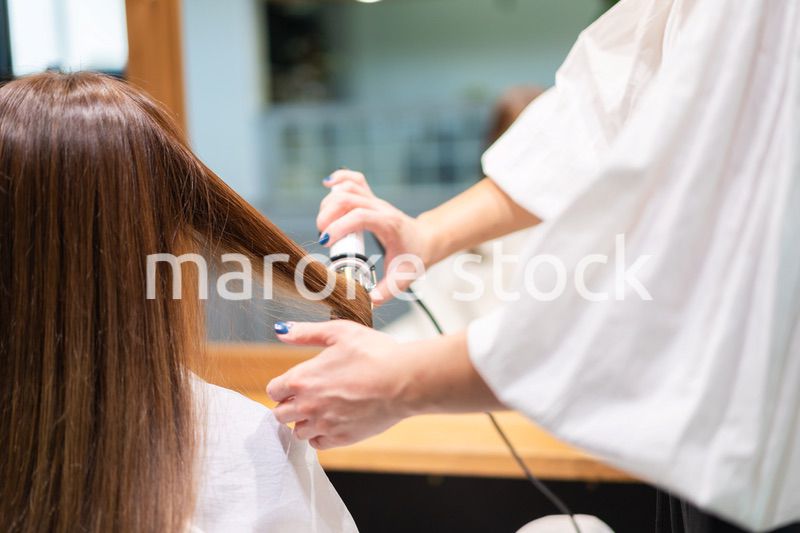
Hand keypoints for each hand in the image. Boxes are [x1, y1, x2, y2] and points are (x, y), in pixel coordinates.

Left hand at [267, 320, 415, 448]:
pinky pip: (317, 444)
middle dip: (289, 404)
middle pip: (280, 414)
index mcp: (302, 379)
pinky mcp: (341, 438)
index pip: (274, 390)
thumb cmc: (375, 354)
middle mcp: (307, 405)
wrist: (403, 381)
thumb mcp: (339, 332)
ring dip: (304, 421)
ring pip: (298, 431)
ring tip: (322, 409)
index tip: (296, 382)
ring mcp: (324, 425)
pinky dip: (320, 435)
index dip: (283, 385)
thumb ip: (306, 332)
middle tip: (308, 395)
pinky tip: (332, 422)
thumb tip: (282, 331)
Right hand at [316, 169, 434, 304]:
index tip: (325, 242)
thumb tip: (368, 301)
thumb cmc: (414, 257)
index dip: (340, 226)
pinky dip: (340, 179)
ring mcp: (375, 200)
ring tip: (324, 224)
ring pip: (349, 188)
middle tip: (323, 238)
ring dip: (329, 202)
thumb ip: (386, 291)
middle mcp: (381, 208)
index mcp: (389, 224)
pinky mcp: (370, 199)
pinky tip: (328, 184)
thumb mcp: (403, 278)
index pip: (361, 216)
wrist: (426, 240)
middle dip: (328, 214)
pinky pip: (354, 180)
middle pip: (349, 198)